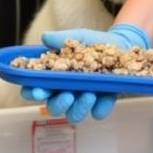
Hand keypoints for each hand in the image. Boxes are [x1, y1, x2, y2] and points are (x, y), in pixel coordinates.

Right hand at [19, 23, 151, 123]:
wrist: (120, 44)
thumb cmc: (93, 42)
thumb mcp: (77, 36)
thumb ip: (61, 38)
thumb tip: (45, 37)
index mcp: (54, 76)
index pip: (36, 89)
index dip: (32, 92)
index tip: (38, 90)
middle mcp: (65, 91)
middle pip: (53, 108)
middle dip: (58, 104)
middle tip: (67, 95)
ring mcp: (82, 99)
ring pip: (74, 115)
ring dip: (79, 108)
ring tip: (90, 94)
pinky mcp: (101, 103)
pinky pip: (98, 113)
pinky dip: (101, 107)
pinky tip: (105, 95)